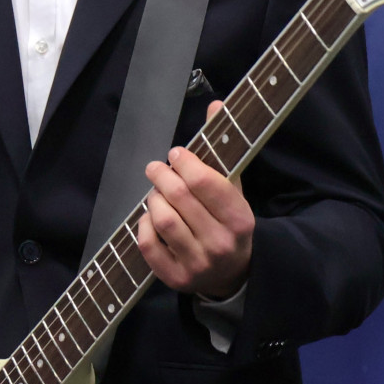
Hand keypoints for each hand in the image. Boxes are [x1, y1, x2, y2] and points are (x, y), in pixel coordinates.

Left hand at [137, 101, 254, 299]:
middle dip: (162, 176)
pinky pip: (149, 244)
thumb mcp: (233, 189)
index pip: (206, 183)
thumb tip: (214, 104)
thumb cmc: (228, 223)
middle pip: (179, 198)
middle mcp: (221, 244)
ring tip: (156, 193)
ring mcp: (198, 264)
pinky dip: (143, 225)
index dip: (185, 162)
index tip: (176, 154)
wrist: (232, 274)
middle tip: (156, 168)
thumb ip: (222, 150)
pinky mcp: (176, 279)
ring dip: (153, 199)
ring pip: (163, 220)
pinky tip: (150, 217)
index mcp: (240, 219)